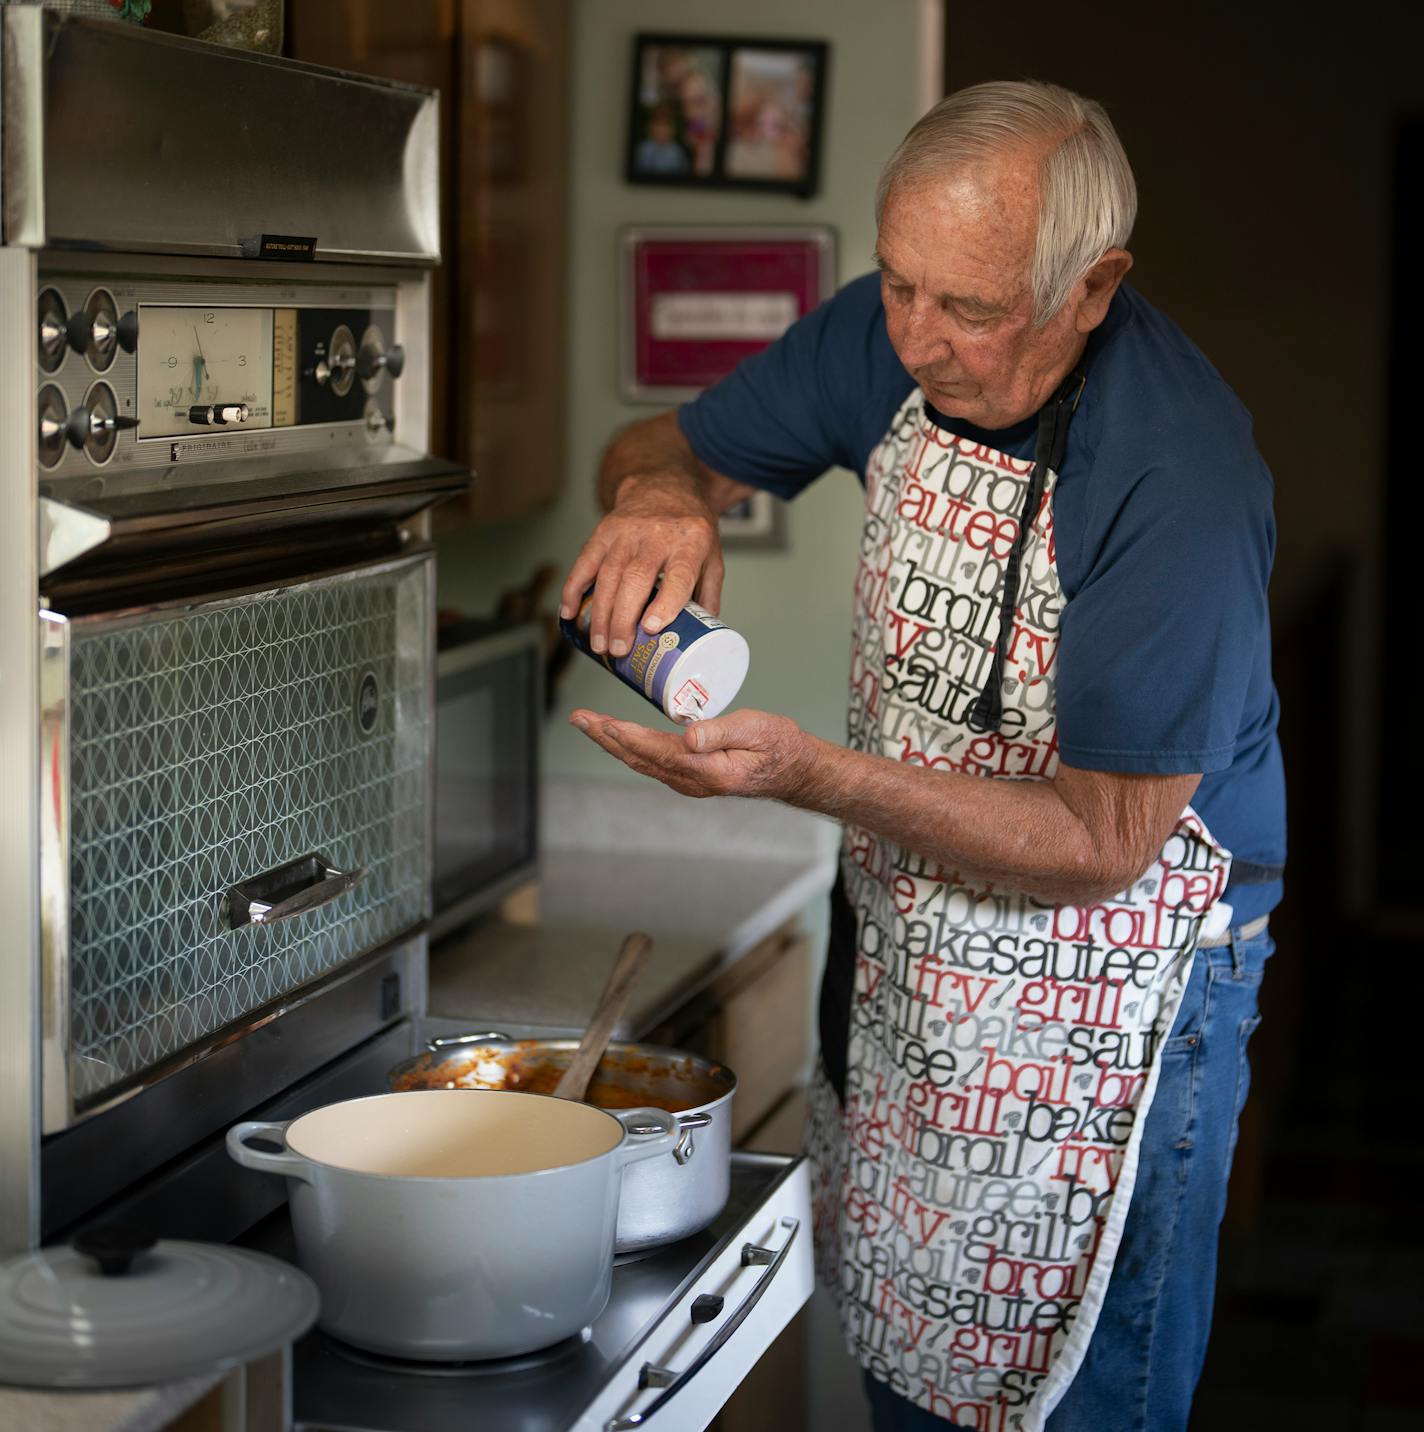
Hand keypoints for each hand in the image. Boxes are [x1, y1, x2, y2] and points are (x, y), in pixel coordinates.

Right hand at [559, 472, 724, 658]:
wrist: (664, 486)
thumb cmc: (690, 530)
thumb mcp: (712, 558)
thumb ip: (708, 597)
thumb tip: (701, 642)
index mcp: (690, 543)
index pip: (677, 574)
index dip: (664, 602)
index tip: (651, 628)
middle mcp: (657, 535)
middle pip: (636, 579)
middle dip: (623, 618)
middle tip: (618, 649)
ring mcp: (627, 532)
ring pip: (608, 575)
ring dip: (599, 613)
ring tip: (599, 643)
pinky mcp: (604, 531)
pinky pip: (584, 561)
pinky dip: (574, 588)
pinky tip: (569, 612)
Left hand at [569, 707, 818, 802]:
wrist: (795, 771)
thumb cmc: (780, 746)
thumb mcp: (757, 730)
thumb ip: (722, 732)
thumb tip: (688, 736)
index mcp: (708, 771)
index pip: (658, 751)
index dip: (628, 737)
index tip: (604, 723)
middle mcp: (693, 781)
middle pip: (640, 758)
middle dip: (606, 737)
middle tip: (579, 719)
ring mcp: (690, 782)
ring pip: (642, 761)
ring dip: (612, 742)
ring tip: (589, 723)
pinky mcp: (692, 776)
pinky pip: (653, 762)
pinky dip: (630, 747)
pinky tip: (618, 736)